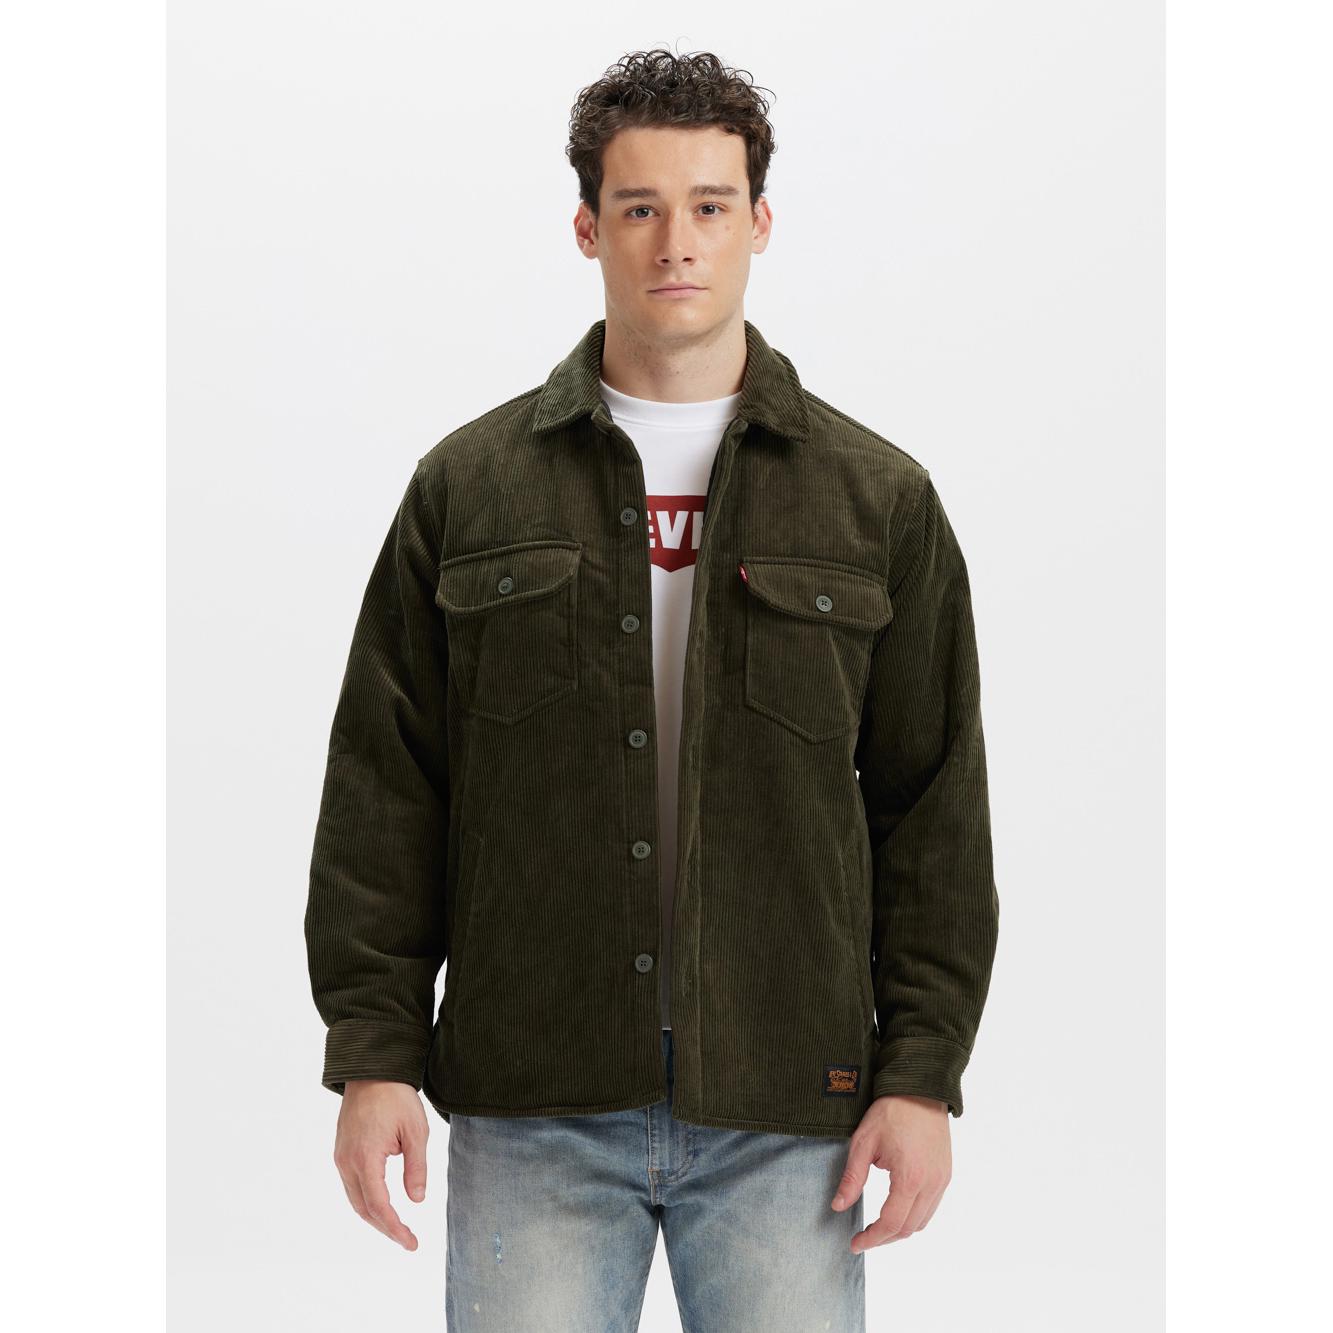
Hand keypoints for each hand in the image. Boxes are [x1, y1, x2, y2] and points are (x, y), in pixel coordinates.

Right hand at [332, 1079, 429, 1249]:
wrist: (372, 1070)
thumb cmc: (397, 1097)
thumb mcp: (416, 1130)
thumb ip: (416, 1167)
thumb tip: (417, 1201)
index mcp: (366, 1157)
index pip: (379, 1205)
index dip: (395, 1228)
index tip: (411, 1242)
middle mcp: (347, 1161)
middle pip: (364, 1208)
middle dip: (385, 1228)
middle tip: (408, 1240)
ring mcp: (341, 1157)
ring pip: (355, 1199)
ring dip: (375, 1217)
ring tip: (397, 1228)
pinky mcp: (341, 1151)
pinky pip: (351, 1185)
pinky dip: (367, 1201)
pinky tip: (382, 1204)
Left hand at [831, 1094, 951, 1252]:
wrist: (920, 1089)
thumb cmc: (891, 1112)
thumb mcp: (863, 1142)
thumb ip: (852, 1178)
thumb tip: (838, 1206)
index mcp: (910, 1178)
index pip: (891, 1224)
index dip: (872, 1239)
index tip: (855, 1244)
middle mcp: (932, 1184)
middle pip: (909, 1228)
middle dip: (884, 1238)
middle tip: (863, 1238)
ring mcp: (942, 1180)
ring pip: (923, 1222)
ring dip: (900, 1229)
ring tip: (878, 1227)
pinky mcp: (946, 1174)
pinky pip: (932, 1207)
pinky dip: (914, 1216)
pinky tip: (897, 1209)